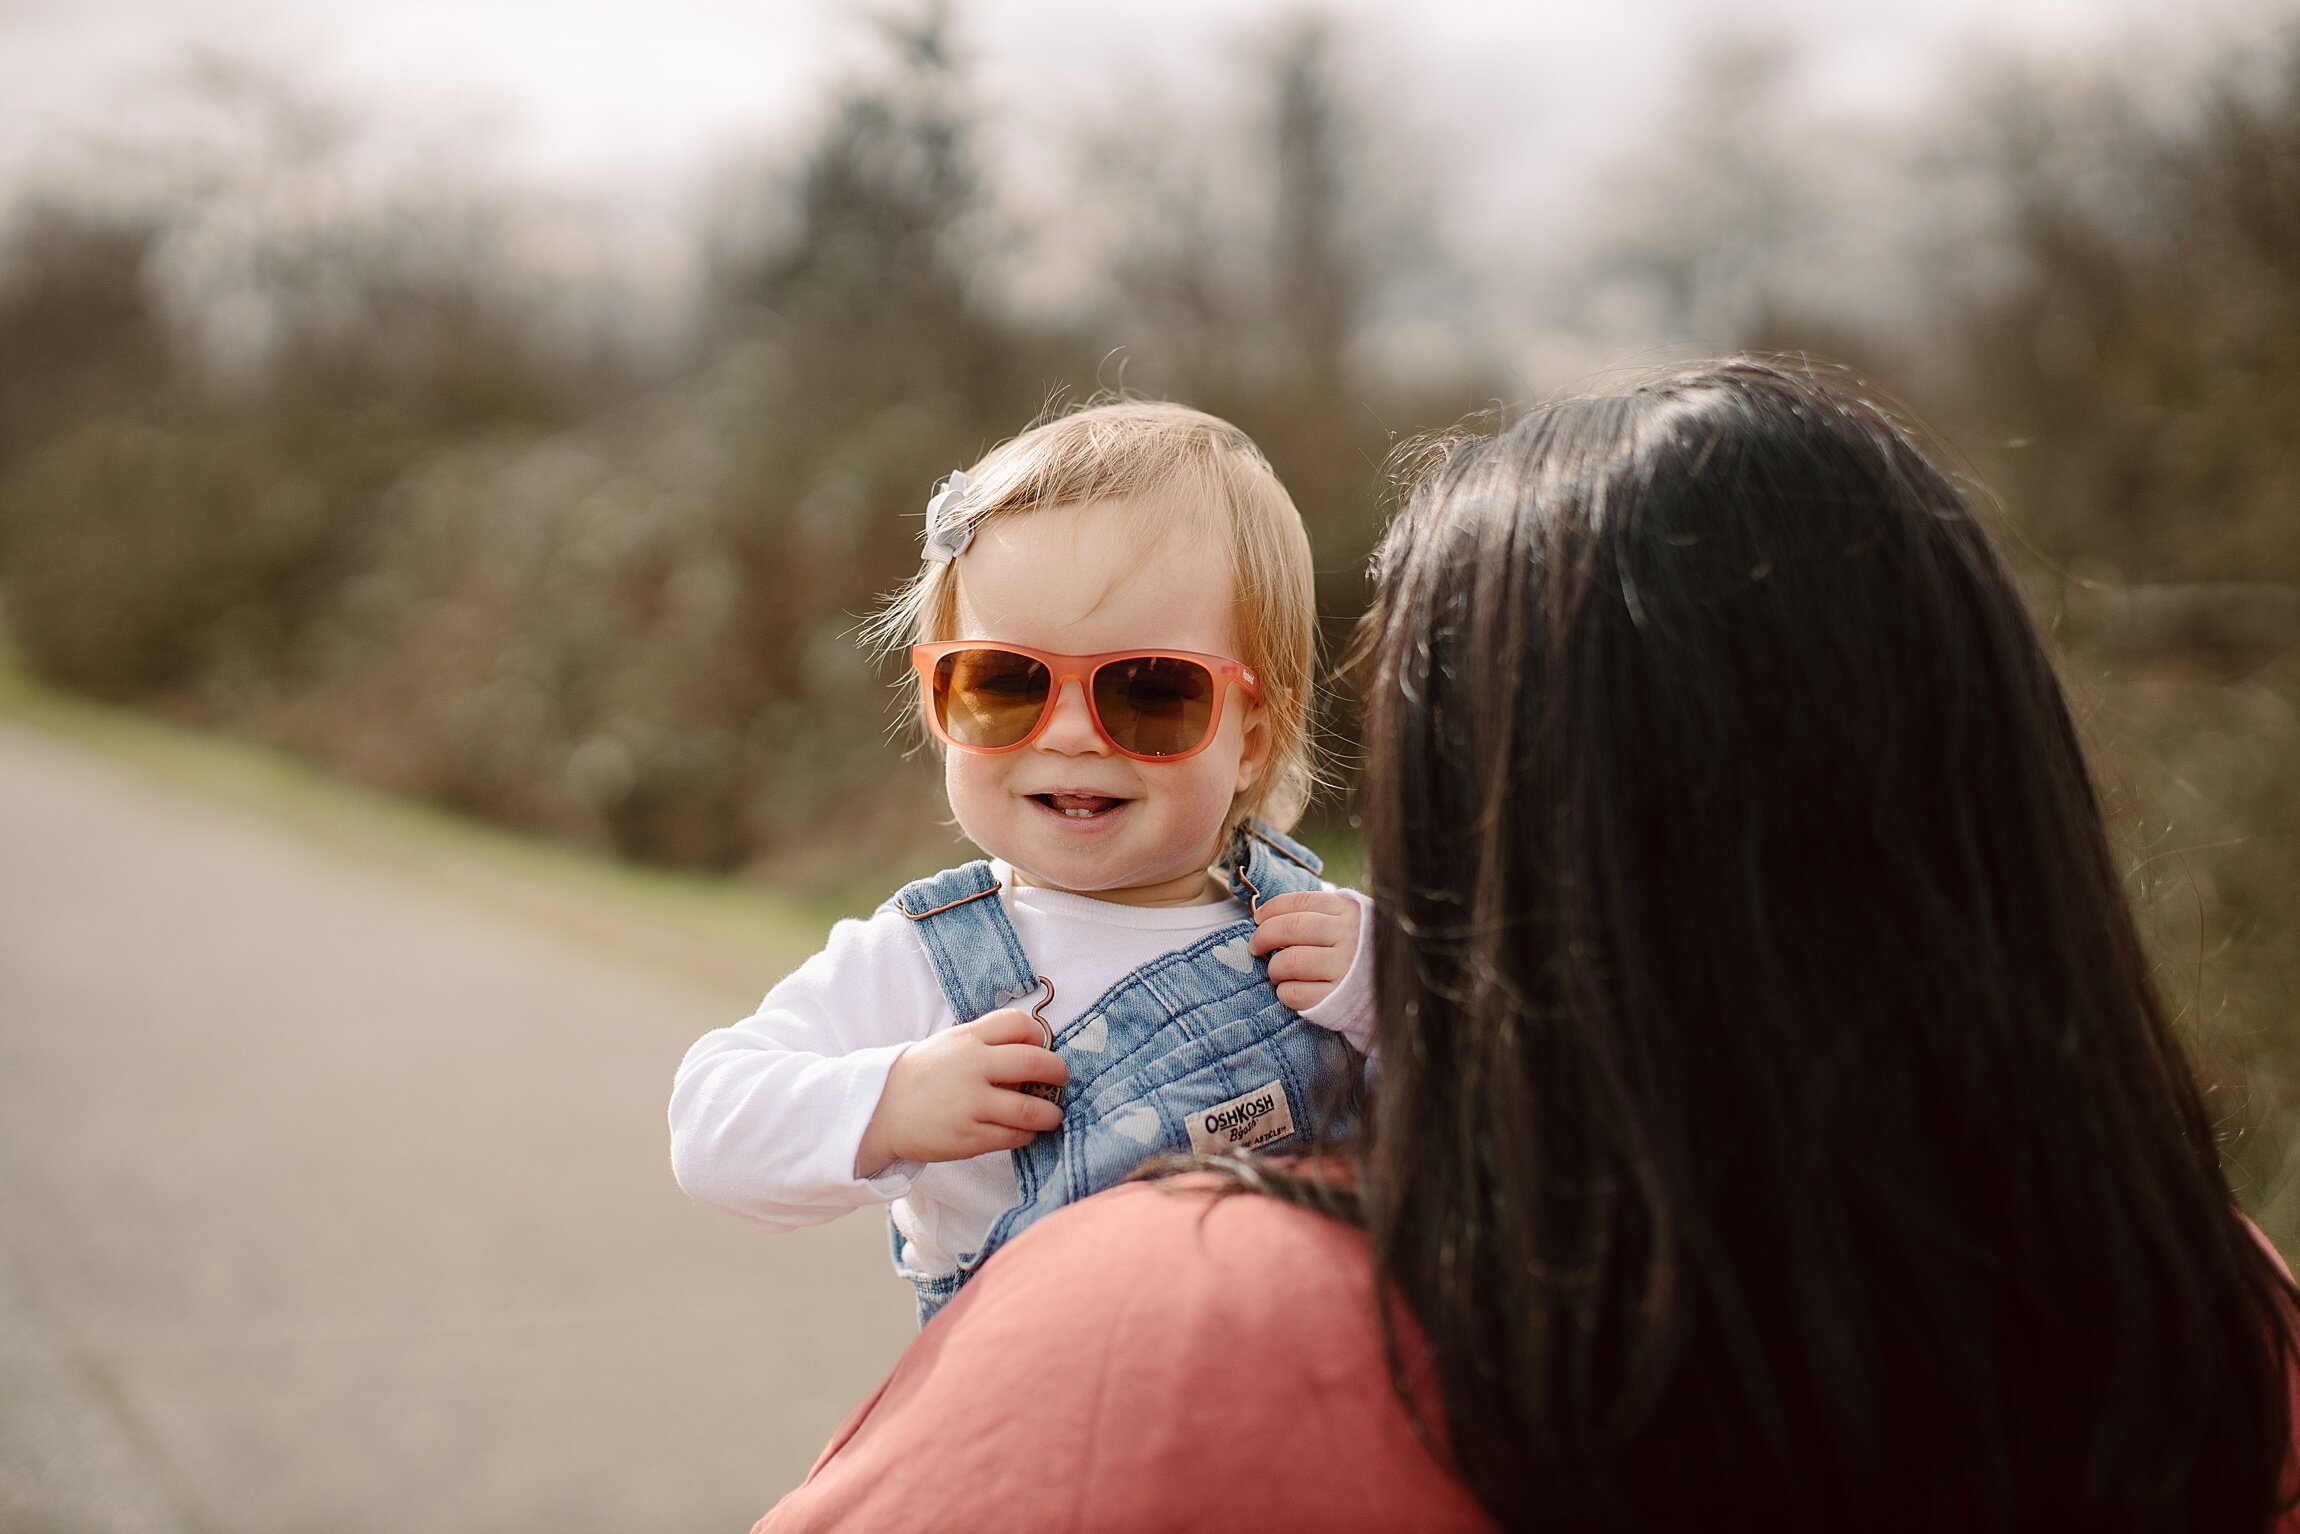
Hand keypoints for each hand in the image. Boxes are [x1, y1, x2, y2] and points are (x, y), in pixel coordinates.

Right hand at [854, 1009, 1067, 1176]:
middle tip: (1061, 1079)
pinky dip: (1027, 1134)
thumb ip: (986, 1043)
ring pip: (1031, 1109)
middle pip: (1036, 1063)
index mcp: (968, 1039)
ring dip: (1051, 1113)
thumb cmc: (922, 1076)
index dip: (1039, 1035)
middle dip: (1058, 1072)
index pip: (1019, 1024)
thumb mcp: (949, 1045)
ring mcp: (971, 1104)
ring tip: (1052, 1114)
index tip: (1042, 1047)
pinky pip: (1014, 1136)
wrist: (881, 1111)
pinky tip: (1025, 1131)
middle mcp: (973, 1068)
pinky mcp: (969, 1137)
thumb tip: (1032, 1051)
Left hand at [1249, 890, 1361, 1012]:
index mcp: (1348, 911)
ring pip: (1289, 962)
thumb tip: (1268, 915)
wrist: (1395, 988)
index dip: (1272, 909)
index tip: (1258, 918)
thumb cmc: (1361, 951)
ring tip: (1277, 971)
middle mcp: (1348, 936)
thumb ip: (1319, 914)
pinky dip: (1284, 991)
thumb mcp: (1350, 921)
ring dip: (1274, 968)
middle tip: (1256, 946)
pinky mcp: (1338, 997)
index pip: (1300, 902)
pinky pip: (1296, 993)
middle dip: (1264, 936)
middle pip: (1291, 928)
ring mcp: (1344, 968)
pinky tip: (1289, 989)